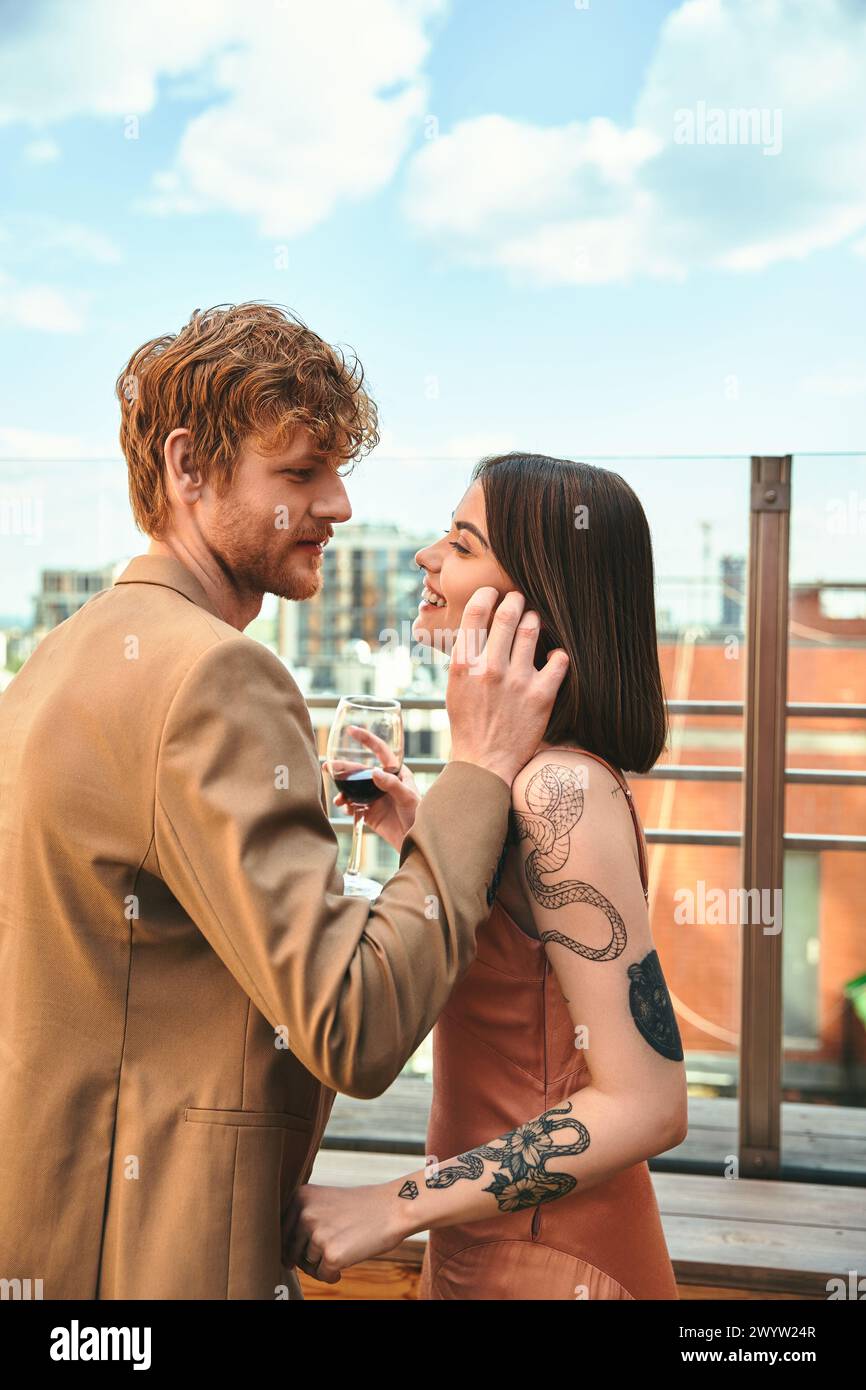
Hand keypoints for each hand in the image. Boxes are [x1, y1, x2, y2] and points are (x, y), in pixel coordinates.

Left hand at [283, 1181, 407, 1282]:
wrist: (393, 1207)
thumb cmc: (361, 1207)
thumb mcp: (325, 1201)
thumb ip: (303, 1219)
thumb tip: (284, 1258)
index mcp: (300, 1197)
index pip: (282, 1232)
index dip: (294, 1244)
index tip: (308, 1246)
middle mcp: (304, 1214)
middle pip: (291, 1250)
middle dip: (307, 1258)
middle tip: (328, 1251)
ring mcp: (317, 1234)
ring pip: (307, 1265)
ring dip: (321, 1265)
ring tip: (342, 1251)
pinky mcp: (331, 1255)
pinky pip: (322, 1276)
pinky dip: (332, 1275)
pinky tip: (345, 1265)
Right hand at [333, 725, 421, 851]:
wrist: (415, 842)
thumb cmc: (419, 816)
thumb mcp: (408, 798)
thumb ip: (392, 784)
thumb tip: (373, 772)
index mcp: (396, 772)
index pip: (380, 751)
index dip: (366, 739)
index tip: (351, 730)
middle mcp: (383, 782)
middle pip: (360, 770)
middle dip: (343, 768)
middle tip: (328, 766)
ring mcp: (375, 797)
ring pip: (354, 788)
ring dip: (343, 791)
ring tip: (338, 799)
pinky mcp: (369, 812)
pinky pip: (353, 805)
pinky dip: (347, 806)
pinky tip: (346, 808)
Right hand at [447, 586, 568, 788]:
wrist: (484, 764)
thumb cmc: (468, 724)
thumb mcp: (454, 687)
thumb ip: (464, 657)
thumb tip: (475, 626)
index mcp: (463, 664)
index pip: (475, 613)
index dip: (487, 596)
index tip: (493, 594)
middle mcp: (489, 668)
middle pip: (507, 615)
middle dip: (515, 600)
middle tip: (518, 599)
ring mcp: (517, 681)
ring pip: (532, 629)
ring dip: (534, 620)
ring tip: (534, 622)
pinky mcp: (541, 696)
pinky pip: (559, 660)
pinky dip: (558, 655)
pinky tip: (553, 659)